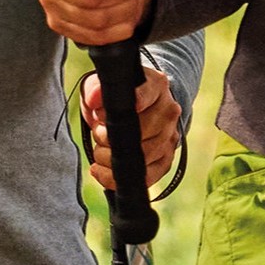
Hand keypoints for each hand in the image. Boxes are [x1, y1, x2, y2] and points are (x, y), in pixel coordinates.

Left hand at [81, 70, 184, 193]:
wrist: (135, 112)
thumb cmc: (116, 99)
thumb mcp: (101, 86)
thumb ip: (95, 89)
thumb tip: (94, 99)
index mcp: (157, 86)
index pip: (145, 95)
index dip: (119, 109)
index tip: (101, 114)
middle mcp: (169, 112)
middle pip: (141, 132)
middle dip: (109, 137)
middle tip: (98, 133)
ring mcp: (170, 138)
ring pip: (142, 157)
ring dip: (110, 157)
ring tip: (100, 148)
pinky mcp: (165, 161)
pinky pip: (145, 178)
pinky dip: (116, 178)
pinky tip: (100, 170)